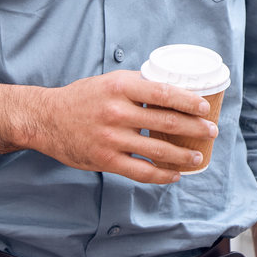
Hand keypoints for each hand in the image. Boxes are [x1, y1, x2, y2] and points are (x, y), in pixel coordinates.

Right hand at [27, 71, 219, 183]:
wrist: (46, 119)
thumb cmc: (82, 98)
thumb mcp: (110, 81)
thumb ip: (138, 86)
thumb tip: (173, 89)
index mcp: (121, 86)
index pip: (164, 92)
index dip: (189, 101)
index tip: (205, 107)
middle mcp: (117, 111)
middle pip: (167, 122)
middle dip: (195, 129)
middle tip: (211, 131)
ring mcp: (111, 138)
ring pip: (157, 150)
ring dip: (183, 155)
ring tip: (198, 156)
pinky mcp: (105, 160)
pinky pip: (140, 171)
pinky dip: (161, 175)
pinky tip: (174, 175)